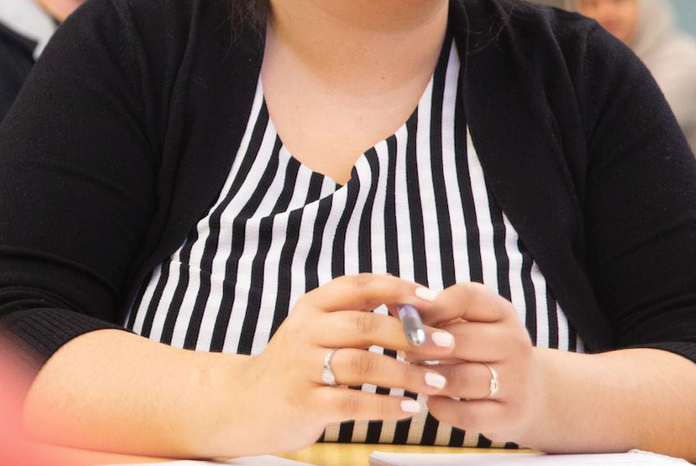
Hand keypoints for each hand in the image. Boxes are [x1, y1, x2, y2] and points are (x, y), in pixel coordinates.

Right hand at [230, 273, 453, 451]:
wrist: (248, 402)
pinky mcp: (304, 402)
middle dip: (411, 334)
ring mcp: (301, 367)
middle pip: (363, 326)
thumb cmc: (299, 364)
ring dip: (404, 374)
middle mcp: (304, 331)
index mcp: (312, 307)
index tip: (434, 298)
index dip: (398, 289)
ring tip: (436, 382)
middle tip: (447, 343)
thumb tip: (413, 300)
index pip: (358, 286)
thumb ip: (356, 313)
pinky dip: (385, 407)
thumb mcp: (319, 329)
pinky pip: (351, 403)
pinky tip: (409, 409)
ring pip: (361, 365)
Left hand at [407, 281, 547, 444]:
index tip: (406, 314)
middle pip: (461, 339)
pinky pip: (466, 414)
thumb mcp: (468, 322)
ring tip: (415, 374)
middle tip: (405, 351)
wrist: (529, 392)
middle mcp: (515, 344)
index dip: (432, 305)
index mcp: (502, 312)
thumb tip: (392, 302)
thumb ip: (432, 311)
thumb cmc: (481, 349)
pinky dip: (441, 407)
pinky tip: (431, 398)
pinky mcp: (510, 415)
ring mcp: (516, 381)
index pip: (468, 297)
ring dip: (429, 378)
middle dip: (423, 346)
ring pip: (461, 379)